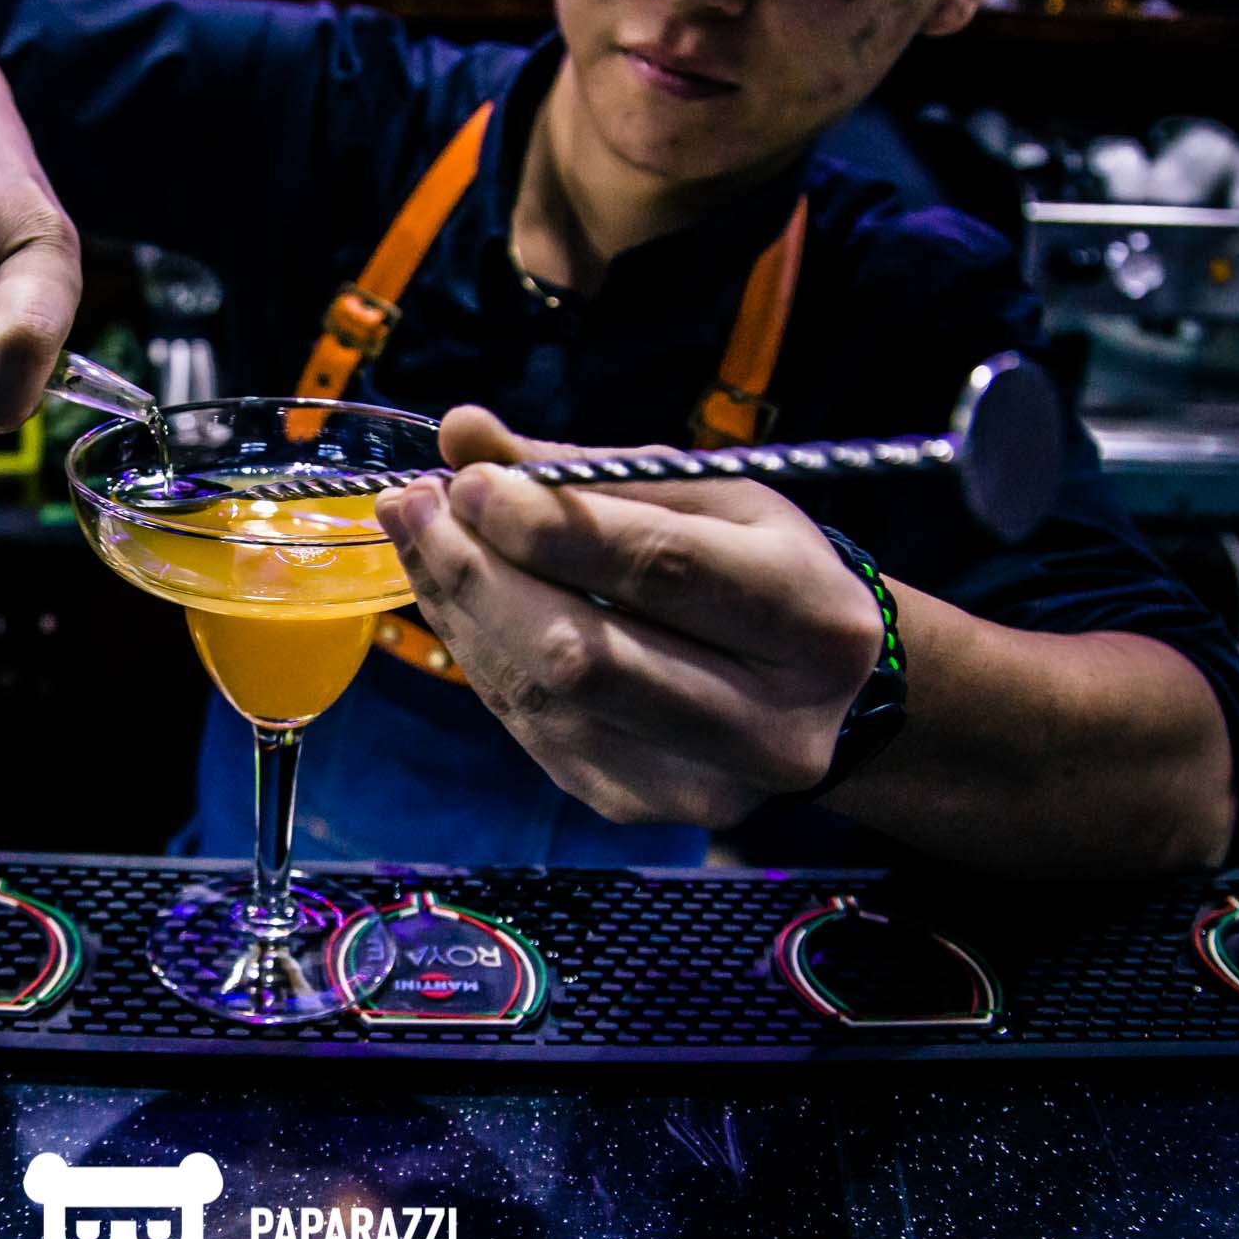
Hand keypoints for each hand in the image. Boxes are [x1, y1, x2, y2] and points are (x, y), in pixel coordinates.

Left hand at [372, 406, 887, 827]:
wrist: (825, 700)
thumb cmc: (759, 572)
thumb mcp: (704, 499)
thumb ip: (585, 470)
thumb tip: (461, 432)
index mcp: (810, 618)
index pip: (657, 568)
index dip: (546, 525)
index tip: (467, 479)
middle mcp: (767, 723)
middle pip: (584, 653)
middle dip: (480, 573)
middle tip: (413, 506)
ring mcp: (698, 785)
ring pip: (541, 698)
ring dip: (460, 609)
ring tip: (415, 538)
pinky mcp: (634, 806)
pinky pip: (527, 726)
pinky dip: (476, 652)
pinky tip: (450, 596)